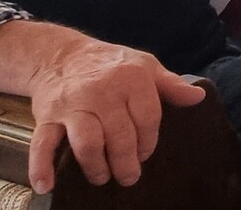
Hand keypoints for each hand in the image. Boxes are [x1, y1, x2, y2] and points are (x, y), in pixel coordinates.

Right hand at [0, 22, 204, 193]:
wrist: (61, 55)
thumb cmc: (111, 65)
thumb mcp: (144, 66)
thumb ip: (170, 85)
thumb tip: (199, 97)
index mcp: (131, 77)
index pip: (148, 118)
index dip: (149, 141)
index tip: (145, 152)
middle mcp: (102, 90)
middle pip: (120, 136)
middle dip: (126, 163)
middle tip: (128, 175)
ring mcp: (73, 104)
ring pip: (87, 143)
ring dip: (96, 167)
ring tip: (102, 176)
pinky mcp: (48, 116)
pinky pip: (43, 143)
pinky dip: (41, 166)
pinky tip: (46, 185)